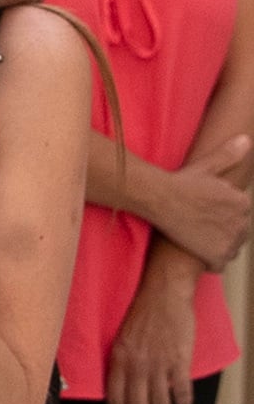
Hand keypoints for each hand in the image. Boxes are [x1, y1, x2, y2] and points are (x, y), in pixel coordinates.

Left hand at [106, 269, 201, 403]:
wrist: (163, 294)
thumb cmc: (141, 315)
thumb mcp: (121, 338)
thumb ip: (121, 362)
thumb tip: (122, 386)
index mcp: (118, 359)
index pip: (115, 397)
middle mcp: (136, 364)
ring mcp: (158, 362)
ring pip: (159, 400)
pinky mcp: (179, 358)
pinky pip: (180, 388)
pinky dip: (183, 401)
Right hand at [148, 136, 253, 269]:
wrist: (159, 198)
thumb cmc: (180, 182)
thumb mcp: (205, 166)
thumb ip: (228, 155)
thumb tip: (245, 139)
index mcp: (242, 201)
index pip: (239, 216)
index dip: (221, 217)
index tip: (205, 215)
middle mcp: (242, 221)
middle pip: (236, 233)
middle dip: (221, 233)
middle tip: (198, 228)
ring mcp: (230, 239)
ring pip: (230, 248)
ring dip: (217, 247)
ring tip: (196, 239)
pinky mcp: (217, 254)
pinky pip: (220, 263)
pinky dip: (210, 261)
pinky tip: (195, 252)